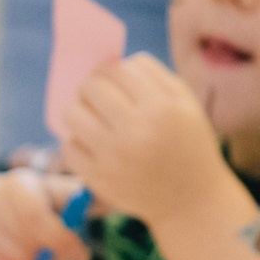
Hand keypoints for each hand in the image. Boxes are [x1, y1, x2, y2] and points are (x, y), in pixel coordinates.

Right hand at [0, 168, 89, 259]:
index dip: (63, 242)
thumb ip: (82, 197)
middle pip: (33, 247)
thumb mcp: (54, 190)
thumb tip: (116, 199)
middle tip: (67, 258)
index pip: (35, 218)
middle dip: (58, 258)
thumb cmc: (31, 201)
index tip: (81, 252)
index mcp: (16, 186)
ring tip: (41, 254)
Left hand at [54, 53, 227, 224]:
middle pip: (90, 88)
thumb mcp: (185, 104)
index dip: (109, 70)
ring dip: (78, 111)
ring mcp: (114, 155)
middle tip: (99, 98)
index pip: (117, 70)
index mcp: (162, 107)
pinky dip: (76, 140)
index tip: (111, 80)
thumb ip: (152, 75)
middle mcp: (137, 130)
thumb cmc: (187, 144)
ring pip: (71, 114)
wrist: (191, 199)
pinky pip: (68, 145)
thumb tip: (113, 60)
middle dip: (91, 88)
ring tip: (92, 118)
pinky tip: (92, 143)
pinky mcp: (97, 177)